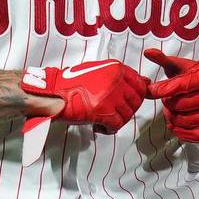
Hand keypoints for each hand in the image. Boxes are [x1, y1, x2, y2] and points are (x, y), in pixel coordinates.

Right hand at [20, 60, 147, 133]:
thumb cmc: (72, 82)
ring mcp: (110, 96)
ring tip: (104, 121)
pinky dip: (109, 130)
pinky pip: (116, 125)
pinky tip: (99, 127)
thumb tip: (145, 82)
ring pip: (127, 115)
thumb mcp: (100, 70)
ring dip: (117, 121)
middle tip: (115, 114)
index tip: (128, 103)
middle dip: (127, 111)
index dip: (136, 97)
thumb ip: (121, 76)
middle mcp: (116, 80)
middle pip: (136, 102)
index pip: (140, 85)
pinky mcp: (102, 111)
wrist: (53, 91)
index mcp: (117, 68)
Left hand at [143, 49, 198, 142]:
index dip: (161, 90)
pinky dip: (182, 133)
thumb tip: (148, 52)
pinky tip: (178, 127)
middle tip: (168, 101)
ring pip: (184, 121)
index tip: (151, 91)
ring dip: (173, 119)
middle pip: (178, 105)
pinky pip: (195, 136)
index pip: (178, 86)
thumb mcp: (196, 66)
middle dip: (168, 104)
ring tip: (172, 113)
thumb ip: (170, 61)